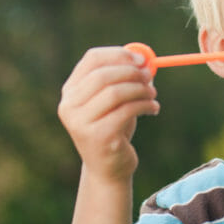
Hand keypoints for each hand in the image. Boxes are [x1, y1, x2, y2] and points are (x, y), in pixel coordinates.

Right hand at [58, 46, 159, 181]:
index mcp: (70, 91)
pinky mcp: (98, 137)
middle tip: (150, 75)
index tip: (142, 59)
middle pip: (103, 75)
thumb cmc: (113, 127)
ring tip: (153, 95)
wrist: (108, 168)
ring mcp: (81, 123)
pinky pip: (126, 111)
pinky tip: (154, 109)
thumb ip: (124, 77)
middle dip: (131, 72)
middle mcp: (70, 106)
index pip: (91, 59)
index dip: (118, 54)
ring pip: (116, 93)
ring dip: (141, 90)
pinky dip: (145, 105)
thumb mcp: (115, 100)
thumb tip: (145, 58)